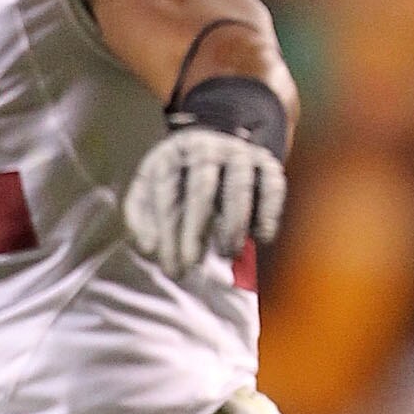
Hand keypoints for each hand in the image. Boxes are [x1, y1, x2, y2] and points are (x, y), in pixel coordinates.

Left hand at [125, 128, 286, 277]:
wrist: (212, 146)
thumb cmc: (177, 178)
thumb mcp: (149, 187)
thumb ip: (140, 216)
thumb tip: (148, 246)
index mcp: (173, 154)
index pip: (168, 195)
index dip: (168, 234)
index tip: (171, 268)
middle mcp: (208, 148)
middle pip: (202, 189)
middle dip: (196, 230)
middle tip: (193, 265)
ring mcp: (240, 153)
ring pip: (239, 188)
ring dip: (234, 224)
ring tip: (228, 253)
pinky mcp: (267, 163)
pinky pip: (272, 188)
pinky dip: (268, 213)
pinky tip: (261, 238)